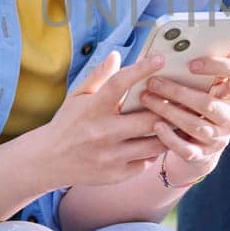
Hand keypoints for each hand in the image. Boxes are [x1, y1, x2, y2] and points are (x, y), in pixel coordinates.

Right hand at [38, 51, 167, 187]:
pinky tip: (157, 141)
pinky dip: (154, 151)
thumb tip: (116, 55)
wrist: (47, 161)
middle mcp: (102, 133)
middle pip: (148, 119)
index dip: (141, 70)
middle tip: (182, 99)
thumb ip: (98, 77)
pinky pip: (147, 162)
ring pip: (154, 144)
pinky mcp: (116, 175)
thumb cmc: (67, 124)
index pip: (119, 84)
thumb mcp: (77, 97)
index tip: (160, 59)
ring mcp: (111, 156)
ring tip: (177, 120)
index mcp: (92, 109)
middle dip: (168, 108)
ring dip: (168, 131)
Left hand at [137, 48, 229, 188]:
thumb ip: (213, 68)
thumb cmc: (202, 103)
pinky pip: (187, 149)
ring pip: (195, 125)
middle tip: (153, 81)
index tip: (191, 63)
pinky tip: (156, 125)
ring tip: (147, 99)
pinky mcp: (204, 155)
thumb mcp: (210, 85)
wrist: (202, 144)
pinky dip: (170, 138)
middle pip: (208, 103)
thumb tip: (228, 48)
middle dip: (178, 92)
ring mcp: (220, 138)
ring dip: (168, 111)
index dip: (217, 66)